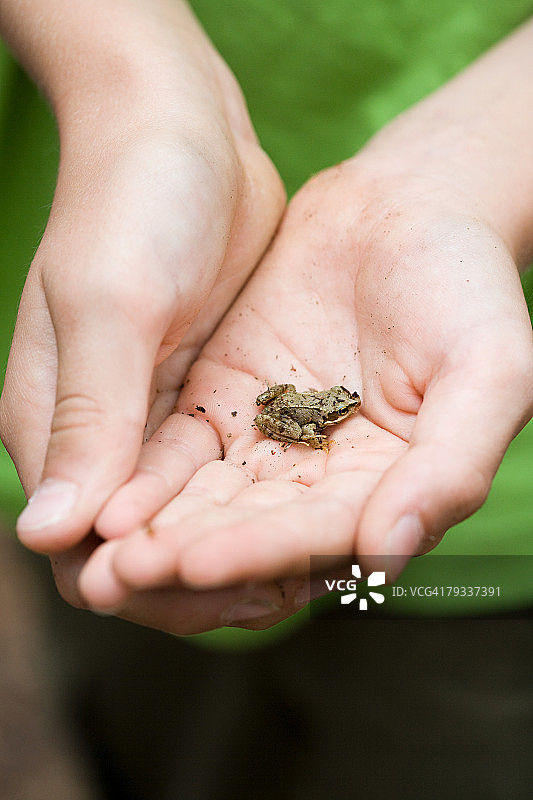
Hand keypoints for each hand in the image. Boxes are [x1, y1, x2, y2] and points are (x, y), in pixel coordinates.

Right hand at [0, 0, 283, 550]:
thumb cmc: (132, 203)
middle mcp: (98, 435)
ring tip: (315, 565)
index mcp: (54, 425)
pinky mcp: (201, 397)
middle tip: (288, 588)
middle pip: (141, 547)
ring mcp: (151, 419)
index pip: (85, 552)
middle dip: (204, 583)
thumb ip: (85, 418)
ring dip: (241, 551)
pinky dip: (261, 505)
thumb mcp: (110, 304)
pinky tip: (316, 515)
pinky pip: (227, 474)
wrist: (182, 133)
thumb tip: (48, 534)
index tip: (227, 593)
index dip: (148, 588)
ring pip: (190, 520)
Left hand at [75, 151, 531, 626]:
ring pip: (208, 501)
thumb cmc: (463, 287)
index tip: (196, 564)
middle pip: (252, 533)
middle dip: (188, 557)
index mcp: (389, 489)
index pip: (320, 536)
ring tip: (99, 553)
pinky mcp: (226, 403)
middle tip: (118, 577)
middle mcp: (324, 481)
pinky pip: (181, 448)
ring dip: (155, 529)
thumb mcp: (490, 370)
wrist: (407, 209)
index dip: (260, 551)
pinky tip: (108, 493)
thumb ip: (450, 466)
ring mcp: (271, 443)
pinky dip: (146, 475)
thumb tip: (387, 556)